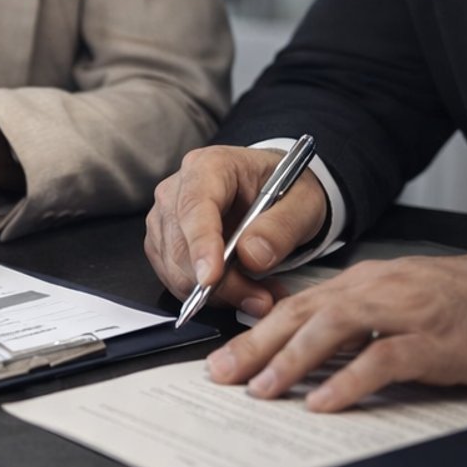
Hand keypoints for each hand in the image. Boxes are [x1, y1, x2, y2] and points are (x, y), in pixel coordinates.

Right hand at [144, 146, 329, 316]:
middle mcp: (177, 189)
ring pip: (175, 269)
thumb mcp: (303, 203)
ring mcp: (165, 218)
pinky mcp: (164, 244)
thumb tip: (251, 257)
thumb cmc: (286, 190)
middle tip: (263, 301)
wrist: (276, 192)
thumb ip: (281, 227)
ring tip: (259, 296)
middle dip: (220, 282)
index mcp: (209, 166)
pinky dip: (208, 295)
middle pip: (181, 246)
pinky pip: (175, 280)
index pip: (195, 206)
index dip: (201, 244)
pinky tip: (239, 291)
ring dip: (217, 294)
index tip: (211, 278)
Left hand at [206, 250, 466, 410]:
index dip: (254, 333)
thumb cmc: (464, 304)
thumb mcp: (398, 302)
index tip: (223, 359)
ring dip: (291, 361)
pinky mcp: (432, 341)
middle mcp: (375, 292)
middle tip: (221, 376)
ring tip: (262, 390)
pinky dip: (348, 382)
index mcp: (363, 283)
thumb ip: (354, 321)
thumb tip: (305, 351)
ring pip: (332, 331)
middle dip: (255, 347)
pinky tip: (323, 402)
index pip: (296, 307)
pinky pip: (381, 360)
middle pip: (301, 316)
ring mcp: (403, 314)